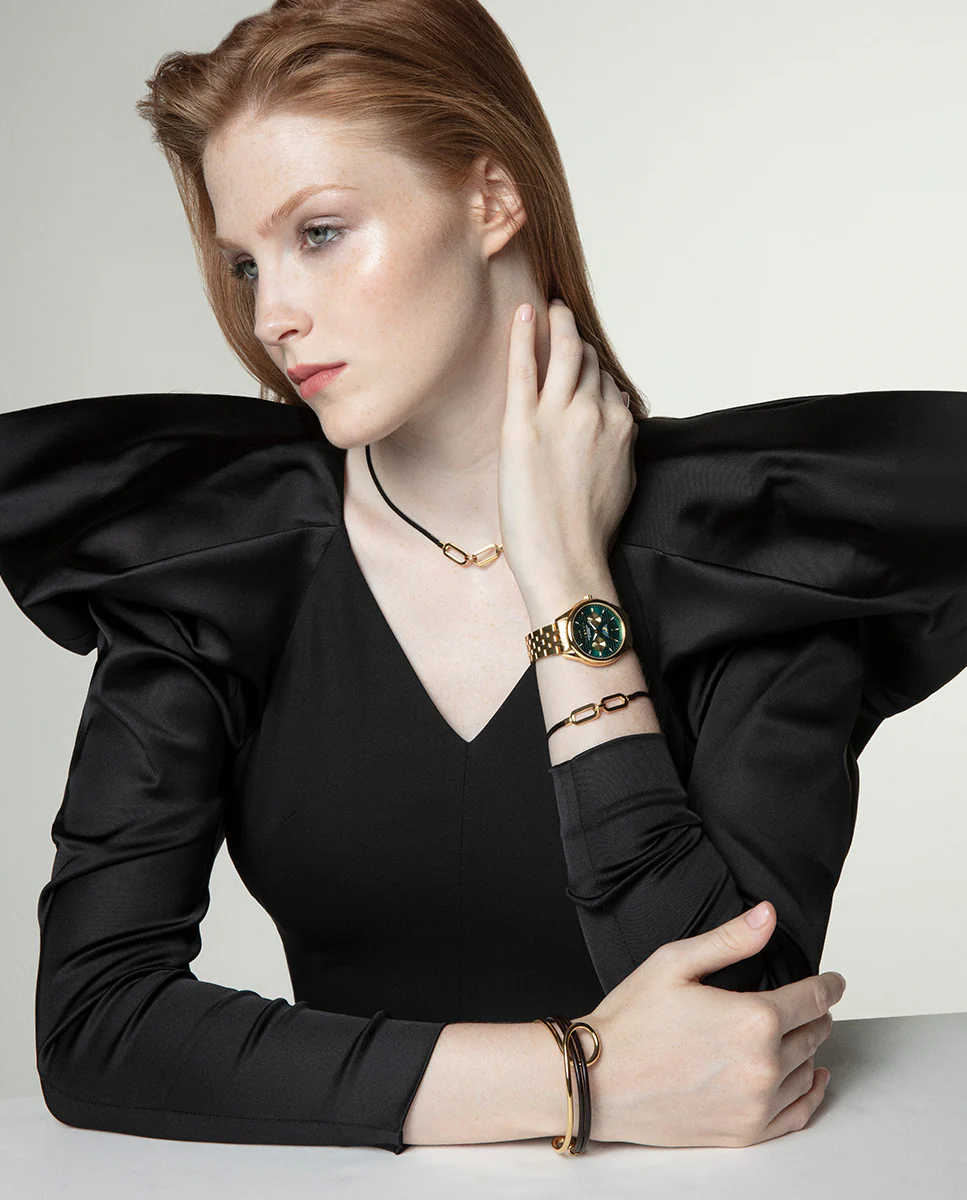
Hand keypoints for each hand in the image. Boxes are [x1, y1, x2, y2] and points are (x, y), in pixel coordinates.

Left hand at [497, 300, 637, 592]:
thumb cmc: (588, 531)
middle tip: (564, 322)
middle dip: (577, 342)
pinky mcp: (523, 424)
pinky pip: (524, 366)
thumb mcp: (620, 480)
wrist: (566, 560)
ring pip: (565, 352)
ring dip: (559, 323)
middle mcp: (596, 412)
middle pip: (588, 362)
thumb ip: (617, 443)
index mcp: (621, 426)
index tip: (582, 362)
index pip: (608, 381)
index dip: (594, 370)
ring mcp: (559, 415)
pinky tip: (523, 313)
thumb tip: (614, 427)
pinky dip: (524, 335)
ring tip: (551, 308)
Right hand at [573, 902, 841, 1147]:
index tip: (834, 981)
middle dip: (816, 1015)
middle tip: (811, 1005)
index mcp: (753, 1020)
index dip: (828, 985)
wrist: (598, 1081)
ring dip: (810, 1051)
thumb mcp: (675, 962)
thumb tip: (767, 916)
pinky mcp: (744, 1132)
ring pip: (807, 1072)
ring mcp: (756, 1104)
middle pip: (813, 1035)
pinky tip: (811, 1081)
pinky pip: (797, 1115)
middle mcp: (763, 1066)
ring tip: (803, 1036)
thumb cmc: (630, 1021)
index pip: (812, 998)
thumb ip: (730, 939)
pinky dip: (810, 1095)